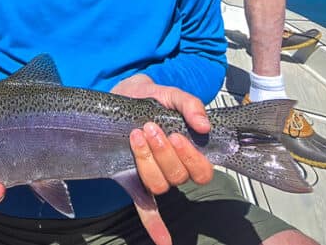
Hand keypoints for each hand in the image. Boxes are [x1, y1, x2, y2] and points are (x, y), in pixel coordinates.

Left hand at [112, 75, 214, 244]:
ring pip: (158, 184)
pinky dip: (156, 227)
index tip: (176, 135)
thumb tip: (203, 124)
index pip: (202, 171)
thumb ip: (189, 104)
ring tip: (137, 135)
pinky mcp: (132, 178)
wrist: (122, 96)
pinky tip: (163, 242)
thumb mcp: (170, 95)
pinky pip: (147, 208)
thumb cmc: (150, 98)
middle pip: (177, 177)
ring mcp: (153, 175)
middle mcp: (174, 168)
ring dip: (148, 163)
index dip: (191, 158)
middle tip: (151, 128)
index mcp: (188, 151)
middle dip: (163, 153)